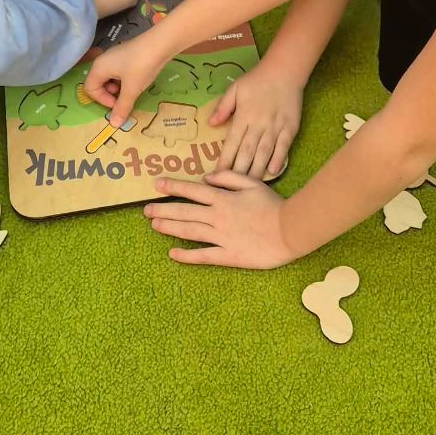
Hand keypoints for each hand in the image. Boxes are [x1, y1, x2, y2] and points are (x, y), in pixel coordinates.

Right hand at [84, 32, 166, 123]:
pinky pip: (119, 72)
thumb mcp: (131, 89)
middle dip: (110, 94)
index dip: (102, 100)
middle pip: (98, 83)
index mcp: (98, 67)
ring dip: (119, 88)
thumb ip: (122, 107)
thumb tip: (114, 125)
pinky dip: (125, 80)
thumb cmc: (141, 66)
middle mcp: (103, 61)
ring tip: (132, 89)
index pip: (90, 89)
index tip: (118, 104)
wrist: (160, 44)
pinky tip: (138, 81)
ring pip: (110, 78)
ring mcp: (115, 56)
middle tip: (125, 97)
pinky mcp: (126, 55)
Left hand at [143, 170, 296, 268]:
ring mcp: (221, 237)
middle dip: (163, 209)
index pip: (192, 190)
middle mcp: (218, 217)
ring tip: (154, 225)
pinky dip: (187, 255)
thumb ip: (228, 178)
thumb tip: (207, 178)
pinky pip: (204, 256)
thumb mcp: (252, 183)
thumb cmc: (272, 205)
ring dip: (170, 228)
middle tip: (146, 210)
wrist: (289, 230)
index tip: (156, 185)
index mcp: (223, 198)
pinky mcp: (228, 256)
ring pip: (189, 231)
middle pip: (185, 212)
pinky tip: (173, 254)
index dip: (173, 187)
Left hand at [209, 68, 301, 178]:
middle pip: (246, 152)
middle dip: (237, 172)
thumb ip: (223, 107)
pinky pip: (283, 147)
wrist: (285, 71)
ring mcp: (275, 127)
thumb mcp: (235, 88)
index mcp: (243, 116)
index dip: (223, 161)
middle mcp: (259, 124)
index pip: (231, 143)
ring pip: (264, 153)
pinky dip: (278, 159)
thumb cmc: (257, 80)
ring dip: (256, 170)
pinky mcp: (290, 128)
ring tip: (248, 187)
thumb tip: (210, 123)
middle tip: (229, 192)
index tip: (214, 177)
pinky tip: (272, 172)